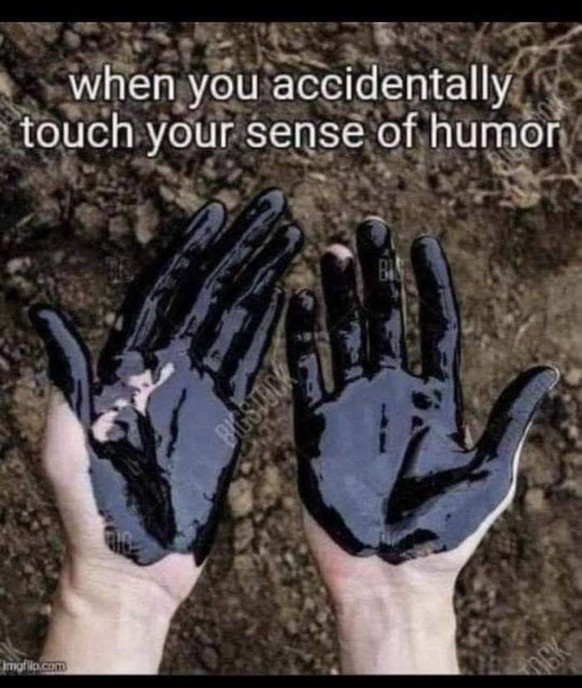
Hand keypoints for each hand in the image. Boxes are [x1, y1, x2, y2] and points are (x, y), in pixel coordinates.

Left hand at [31, 188, 301, 583]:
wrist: (130, 564)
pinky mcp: (224, 413)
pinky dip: (265, 326)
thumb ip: (66, 379)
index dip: (190, 249)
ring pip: (233, 316)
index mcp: (125, 364)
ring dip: (260, 275)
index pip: (163, 290)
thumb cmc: (89, 509)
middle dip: (239, 247)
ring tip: (287, 239)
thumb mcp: (64, 442)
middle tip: (271, 209)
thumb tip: (44, 315)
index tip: (218, 214)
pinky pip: (248, 359)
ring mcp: (196, 387)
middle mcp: (164, 365)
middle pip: (206, 291)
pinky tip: (282, 294)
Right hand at [286, 219, 556, 671]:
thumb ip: (508, 421)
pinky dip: (301, 338)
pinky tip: (298, 301)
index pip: (434, 325)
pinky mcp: (317, 426)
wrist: (392, 576)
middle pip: (384, 318)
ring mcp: (353, 405)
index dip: (429, 283)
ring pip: (344, 334)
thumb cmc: (445, 534)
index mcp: (436, 398)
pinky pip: (307, 372)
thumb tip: (547, 371)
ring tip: (331, 250)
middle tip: (368, 228)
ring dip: (338, 293)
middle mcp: (393, 391)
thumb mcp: (490, 477)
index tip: (421, 241)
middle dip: (377, 273)